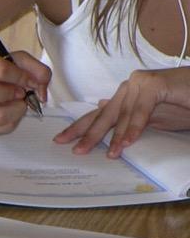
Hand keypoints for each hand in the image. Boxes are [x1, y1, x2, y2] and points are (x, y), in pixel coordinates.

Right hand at [0, 51, 49, 135]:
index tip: (29, 81)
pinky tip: (9, 112)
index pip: (0, 70)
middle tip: (20, 94)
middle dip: (13, 96)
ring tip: (17, 104)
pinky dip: (11, 121)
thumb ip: (34, 68)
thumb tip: (41, 87)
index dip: (21, 77)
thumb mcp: (14, 61)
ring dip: (16, 111)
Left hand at [53, 67, 189, 157]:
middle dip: (89, 134)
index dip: (80, 127)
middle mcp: (129, 86)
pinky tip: (128, 143)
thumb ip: (128, 119)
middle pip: (105, 114)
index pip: (99, 113)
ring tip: (110, 155)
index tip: (61, 140)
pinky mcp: (155, 84)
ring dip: (116, 136)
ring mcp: (140, 83)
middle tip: (76, 150)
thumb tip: (101, 109)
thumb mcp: (152, 118)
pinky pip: (141, 110)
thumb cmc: (184, 103)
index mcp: (125, 95)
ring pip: (122, 114)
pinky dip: (134, 127)